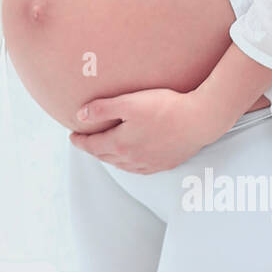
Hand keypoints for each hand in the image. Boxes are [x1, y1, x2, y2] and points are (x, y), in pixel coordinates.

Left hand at [69, 88, 223, 172]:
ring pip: (121, 165)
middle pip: (105, 157)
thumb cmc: (165, 107)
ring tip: (104, 149)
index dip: (80, 141)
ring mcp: (149, 164)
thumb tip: (80, 116)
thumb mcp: (129, 102)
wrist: (200, 120)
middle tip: (85, 142)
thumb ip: (102, 108)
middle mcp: (132, 159)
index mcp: (120, 145)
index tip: (72, 136)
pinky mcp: (164, 164)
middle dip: (92, 149)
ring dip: (109, 158)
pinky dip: (128, 164)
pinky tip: (130, 159)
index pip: (92, 146)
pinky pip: (139, 169)